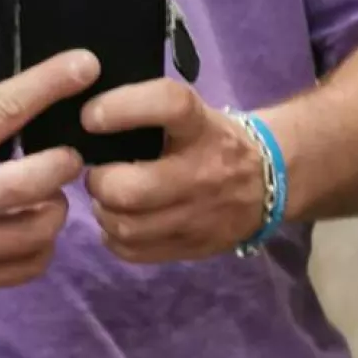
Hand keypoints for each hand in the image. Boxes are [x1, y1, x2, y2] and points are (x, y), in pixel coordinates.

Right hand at [0, 50, 99, 299]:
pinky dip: (41, 246)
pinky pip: (30, 266)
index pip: (2, 110)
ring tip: (44, 197)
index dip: (49, 84)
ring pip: (43, 229)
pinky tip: (28, 230)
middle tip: (65, 156)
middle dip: (66, 162)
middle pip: (38, 179)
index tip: (84, 66)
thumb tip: (23, 117)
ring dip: (56, 208)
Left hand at [84, 80, 265, 265]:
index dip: (122, 108)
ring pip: (128, 226)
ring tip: (108, 198)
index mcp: (202, 128)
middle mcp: (204, 172)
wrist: (270, 180)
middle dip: (100, 181)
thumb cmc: (213, 139)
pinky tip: (120, 221)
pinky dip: (114, 238)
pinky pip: (134, 251)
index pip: (168, 106)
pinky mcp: (194, 247)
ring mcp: (200, 216)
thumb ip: (149, 114)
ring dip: (104, 211)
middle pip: (131, 189)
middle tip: (99, 173)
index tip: (90, 117)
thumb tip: (86, 118)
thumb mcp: (194, 114)